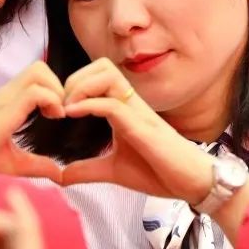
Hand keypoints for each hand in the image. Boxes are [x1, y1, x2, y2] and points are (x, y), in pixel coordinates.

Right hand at [0, 61, 64, 182]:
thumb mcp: (15, 163)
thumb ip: (38, 165)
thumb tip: (60, 175)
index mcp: (7, 101)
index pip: (35, 75)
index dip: (53, 89)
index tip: (56, 115)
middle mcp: (6, 94)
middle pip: (39, 67)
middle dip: (57, 85)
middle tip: (58, 113)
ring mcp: (4, 98)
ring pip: (38, 70)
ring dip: (55, 90)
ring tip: (55, 115)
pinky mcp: (5, 108)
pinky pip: (36, 91)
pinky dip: (51, 101)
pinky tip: (51, 119)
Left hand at [59, 58, 215, 204]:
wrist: (191, 183)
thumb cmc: (159, 172)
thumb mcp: (113, 171)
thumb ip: (87, 170)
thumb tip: (59, 175)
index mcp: (124, 108)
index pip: (98, 75)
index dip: (74, 84)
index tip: (58, 107)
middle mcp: (132, 103)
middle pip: (102, 65)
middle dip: (75, 79)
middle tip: (60, 105)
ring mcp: (138, 112)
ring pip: (108, 74)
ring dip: (81, 86)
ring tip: (67, 109)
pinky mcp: (142, 127)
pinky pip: (113, 103)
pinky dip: (89, 105)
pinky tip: (73, 115)